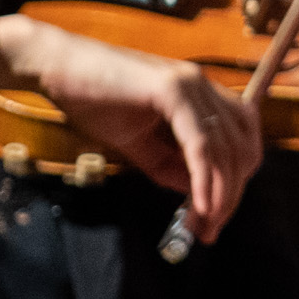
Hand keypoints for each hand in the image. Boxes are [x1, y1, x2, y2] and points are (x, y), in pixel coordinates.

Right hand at [0, 14, 262, 240]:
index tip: (216, 219)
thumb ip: (169, 166)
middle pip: (240, 150)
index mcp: (202, 95)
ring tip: (203, 226)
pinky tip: (200, 206)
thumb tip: (199, 194)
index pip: (240, 142)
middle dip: (230, 196)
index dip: (234, 184)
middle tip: (211, 231)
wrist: (57, 67)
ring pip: (226, 149)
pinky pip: (201, 144)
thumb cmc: (93, 101)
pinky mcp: (173, 90)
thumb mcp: (138, 142)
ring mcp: (192, 85)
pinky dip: (205, 179)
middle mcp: (205, 86)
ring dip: (219, 194)